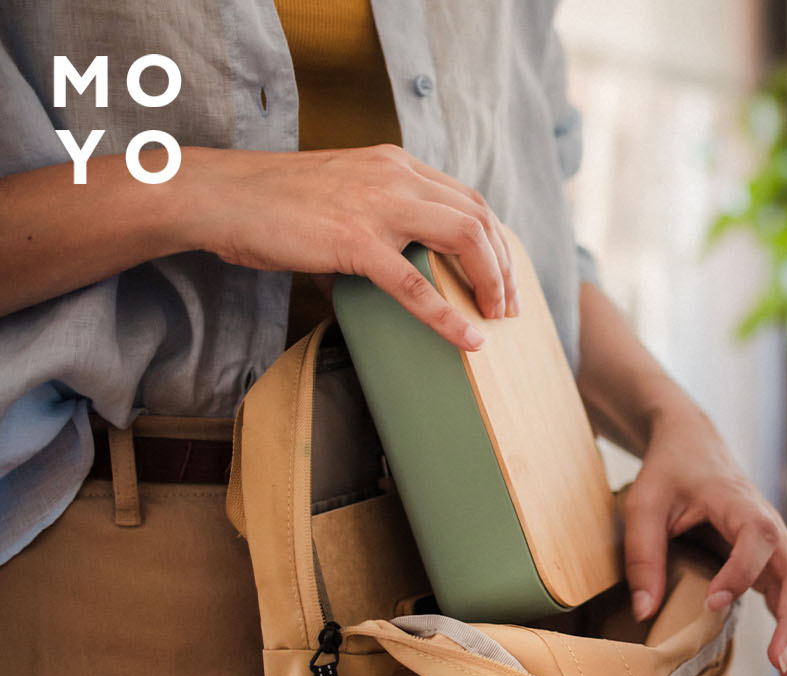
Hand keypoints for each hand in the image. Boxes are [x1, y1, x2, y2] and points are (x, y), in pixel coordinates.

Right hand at [187, 145, 518, 348]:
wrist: (216, 196)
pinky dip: (447, 316)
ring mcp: (376, 206)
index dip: (496, 240)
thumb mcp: (338, 197)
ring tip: (496, 318)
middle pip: (479, 218)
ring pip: (463, 239)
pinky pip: (414, 284)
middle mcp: (395, 176)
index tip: (504, 276)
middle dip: (505, 266)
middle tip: (510, 306)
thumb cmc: (270, 203)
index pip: (469, 199)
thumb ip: (375, 227)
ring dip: (490, 282)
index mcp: (395, 165)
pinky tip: (468, 340)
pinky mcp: (352, 240)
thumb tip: (394, 281)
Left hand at [619, 409, 786, 675]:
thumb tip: (645, 613)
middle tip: (781, 663)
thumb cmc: (670, 471)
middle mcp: (769, 523)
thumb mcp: (643, 504)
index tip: (714, 602)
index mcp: (740, 502)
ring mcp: (774, 543)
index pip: (758, 537)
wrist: (693, 444)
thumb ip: (643, 555)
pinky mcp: (770, 560)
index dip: (742, 571)